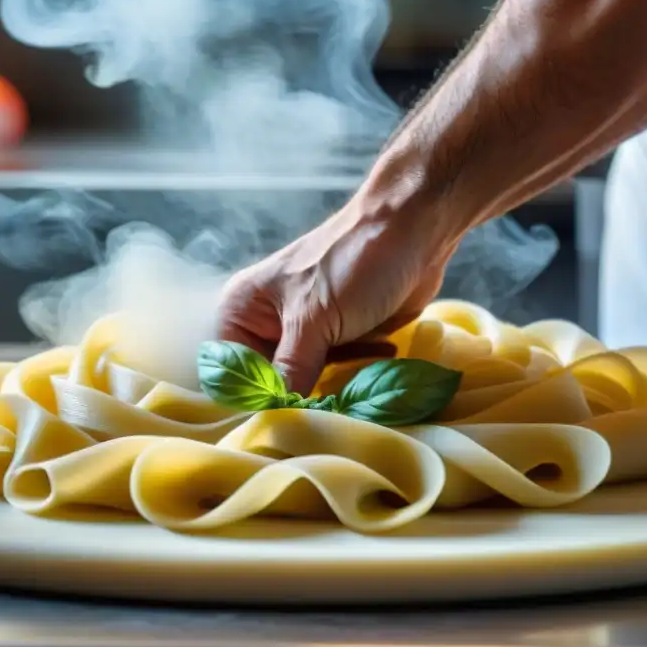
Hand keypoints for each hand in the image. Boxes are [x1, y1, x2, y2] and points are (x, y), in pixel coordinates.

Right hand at [216, 197, 453, 394]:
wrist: (415, 228)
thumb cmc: (355, 262)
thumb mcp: (315, 320)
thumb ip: (291, 372)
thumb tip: (274, 417)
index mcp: (244, 309)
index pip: (231, 373)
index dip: (253, 398)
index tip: (282, 417)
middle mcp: (268, 321)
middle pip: (270, 383)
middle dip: (298, 396)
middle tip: (326, 409)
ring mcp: (306, 330)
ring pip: (307, 381)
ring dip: (334, 385)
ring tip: (359, 380)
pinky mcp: (340, 336)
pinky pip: (339, 371)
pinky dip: (358, 372)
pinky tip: (382, 351)